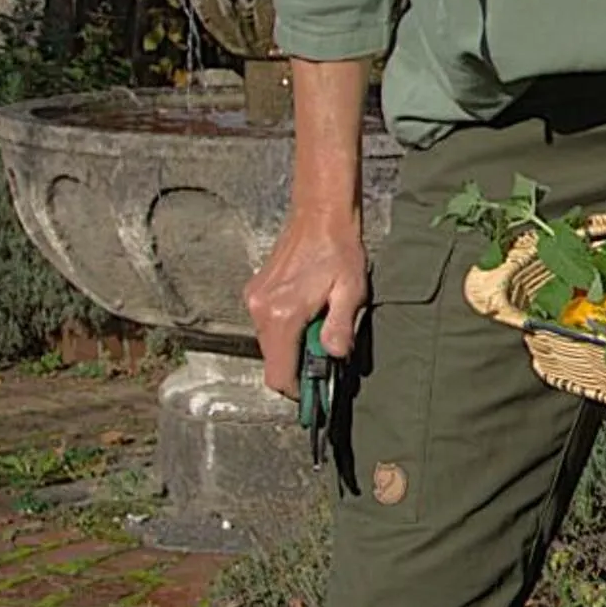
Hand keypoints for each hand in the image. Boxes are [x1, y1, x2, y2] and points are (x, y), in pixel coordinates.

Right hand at [246, 208, 365, 399]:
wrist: (320, 214)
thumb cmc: (339, 249)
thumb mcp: (350, 291)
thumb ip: (341, 327)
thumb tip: (335, 357)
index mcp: (283, 315)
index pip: (278, 374)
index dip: (297, 389)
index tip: (316, 392)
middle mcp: (261, 310)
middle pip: (272, 360)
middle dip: (298, 366)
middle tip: (327, 359)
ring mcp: (254, 300)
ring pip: (269, 344)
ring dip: (293, 346)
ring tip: (322, 329)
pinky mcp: (255, 292)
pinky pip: (267, 325)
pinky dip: (286, 330)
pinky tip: (310, 313)